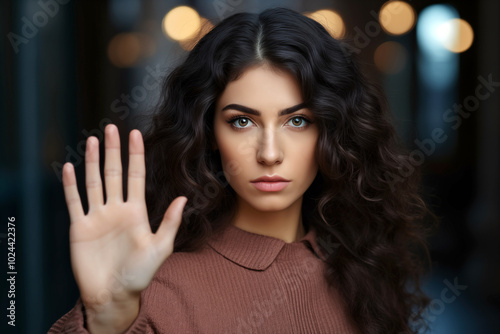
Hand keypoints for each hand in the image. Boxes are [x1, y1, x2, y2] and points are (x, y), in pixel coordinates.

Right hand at [62, 124, 186, 331]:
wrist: (114, 295)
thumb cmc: (140, 274)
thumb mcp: (160, 247)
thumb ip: (169, 222)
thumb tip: (184, 198)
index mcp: (136, 211)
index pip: (135, 175)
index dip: (135, 155)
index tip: (135, 133)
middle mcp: (116, 209)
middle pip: (114, 173)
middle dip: (112, 151)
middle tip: (110, 128)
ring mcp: (97, 217)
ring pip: (93, 182)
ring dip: (91, 162)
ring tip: (91, 141)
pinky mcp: (80, 227)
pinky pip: (74, 202)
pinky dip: (70, 185)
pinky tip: (70, 168)